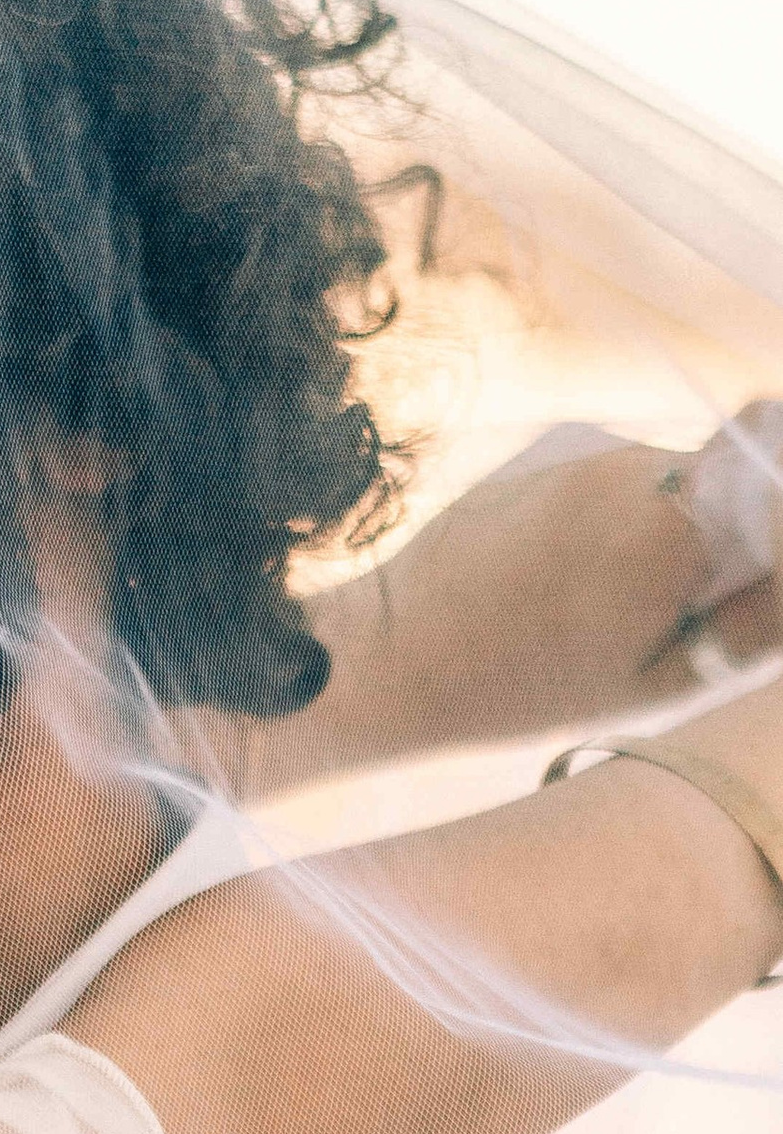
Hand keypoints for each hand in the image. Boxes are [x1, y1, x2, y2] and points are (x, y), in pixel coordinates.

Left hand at [237, 418, 782, 800]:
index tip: (755, 578)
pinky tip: (567, 571)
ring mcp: (584, 450)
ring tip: (606, 596)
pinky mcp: (546, 449)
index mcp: (673, 527)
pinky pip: (616, 475)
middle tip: (679, 604)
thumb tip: (778, 571)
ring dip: (671, 525)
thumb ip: (754, 618)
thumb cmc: (523, 685)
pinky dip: (618, 516)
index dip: (774, 524)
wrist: (390, 650)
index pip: (777, 470)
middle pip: (737, 475)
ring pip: (676, 476)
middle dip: (734, 529)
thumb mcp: (659, 679)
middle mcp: (632, 467)